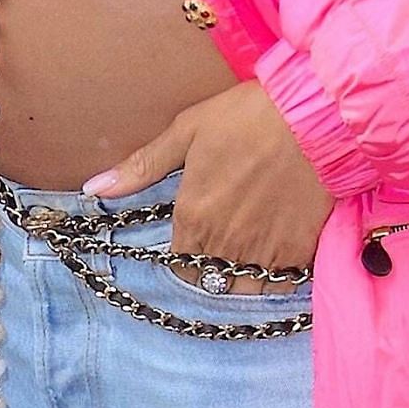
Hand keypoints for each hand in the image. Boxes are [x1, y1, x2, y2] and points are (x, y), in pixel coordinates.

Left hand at [83, 81, 332, 294]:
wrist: (314, 116)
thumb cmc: (247, 116)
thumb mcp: (188, 130)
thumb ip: (142, 166)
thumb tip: (94, 189)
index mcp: (193, 216)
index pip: (178, 264)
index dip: (185, 253)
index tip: (196, 238)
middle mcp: (224, 242)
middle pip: (207, 281)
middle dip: (209, 269)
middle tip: (221, 246)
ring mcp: (263, 252)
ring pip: (241, 291)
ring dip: (239, 280)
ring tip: (246, 254)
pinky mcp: (299, 253)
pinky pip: (279, 288)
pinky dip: (274, 280)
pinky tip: (274, 255)